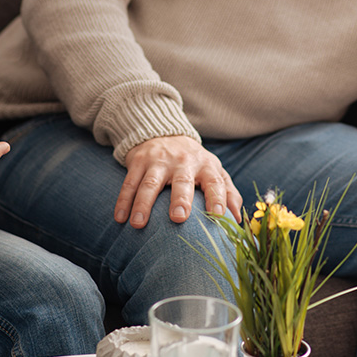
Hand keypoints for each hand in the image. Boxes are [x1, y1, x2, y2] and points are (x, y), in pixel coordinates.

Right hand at [117, 136, 242, 228]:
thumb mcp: (214, 171)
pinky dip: (123, 200)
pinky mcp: (139, 161)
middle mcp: (184, 161)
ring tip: (138, 223)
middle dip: (180, 199)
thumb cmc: (194, 162)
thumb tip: (237, 220)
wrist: (164, 132)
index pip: (215, 182)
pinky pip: (129, 182)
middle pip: (182, 181)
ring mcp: (159, 160)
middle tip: (178, 218)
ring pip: (150, 182)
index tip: (218, 215)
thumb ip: (228, 193)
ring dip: (143, 203)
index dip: (218, 197)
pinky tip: (119, 218)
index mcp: (206, 165)